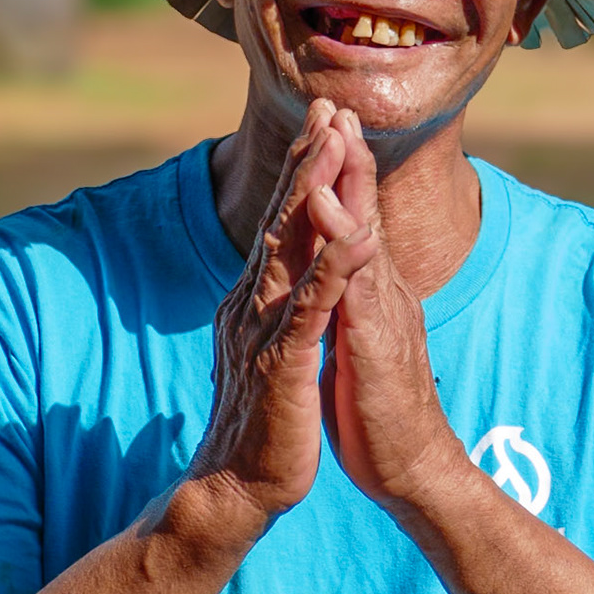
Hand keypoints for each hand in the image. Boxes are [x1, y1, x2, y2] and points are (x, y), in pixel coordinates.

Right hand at [188, 100, 380, 529]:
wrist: (239, 488)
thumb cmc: (266, 420)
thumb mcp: (276, 345)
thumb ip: (280, 302)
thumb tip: (285, 267)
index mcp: (257, 297)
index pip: (283, 220)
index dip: (304, 168)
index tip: (325, 120)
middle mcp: (253, 302)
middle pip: (282, 218)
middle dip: (307, 160)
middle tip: (326, 106)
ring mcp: (263, 331)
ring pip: (290, 250)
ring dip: (314, 196)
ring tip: (335, 148)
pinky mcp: (280, 366)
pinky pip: (308, 310)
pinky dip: (331, 272)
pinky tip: (354, 240)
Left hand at [314, 109, 469, 512]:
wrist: (410, 468)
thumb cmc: (378, 407)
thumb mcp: (357, 338)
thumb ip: (351, 299)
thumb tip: (337, 272)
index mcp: (370, 289)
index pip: (354, 217)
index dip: (340, 169)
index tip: (326, 122)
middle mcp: (382, 290)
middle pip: (364, 210)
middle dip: (348, 155)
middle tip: (334, 104)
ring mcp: (383, 313)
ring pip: (364, 237)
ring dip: (349, 185)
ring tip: (333, 137)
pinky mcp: (376, 344)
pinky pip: (358, 288)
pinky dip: (344, 248)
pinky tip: (330, 219)